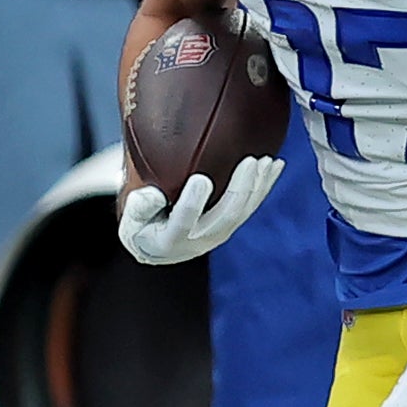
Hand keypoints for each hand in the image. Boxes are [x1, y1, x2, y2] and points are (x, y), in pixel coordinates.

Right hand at [116, 157, 283, 265]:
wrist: (157, 245)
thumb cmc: (141, 226)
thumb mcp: (131, 220)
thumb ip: (138, 208)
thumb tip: (153, 194)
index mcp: (170, 241)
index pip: (183, 223)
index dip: (193, 204)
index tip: (200, 179)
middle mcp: (200, 241)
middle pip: (226, 217)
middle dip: (240, 189)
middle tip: (250, 161)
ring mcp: (219, 233)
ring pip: (243, 212)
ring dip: (258, 186)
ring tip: (268, 161)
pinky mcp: (230, 224)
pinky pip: (251, 206)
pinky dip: (263, 186)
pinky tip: (275, 165)